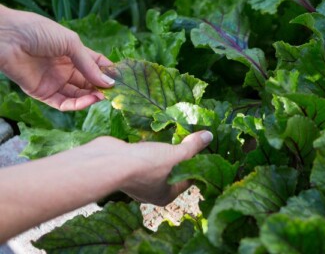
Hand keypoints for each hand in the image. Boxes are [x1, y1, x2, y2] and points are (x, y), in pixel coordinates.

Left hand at [0, 5, 114, 110]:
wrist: (7, 37)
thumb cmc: (38, 32)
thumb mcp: (71, 43)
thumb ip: (89, 65)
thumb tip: (109, 83)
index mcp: (73, 53)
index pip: (96, 65)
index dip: (108, 72)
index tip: (121, 79)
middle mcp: (65, 69)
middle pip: (89, 82)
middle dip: (101, 87)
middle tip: (114, 92)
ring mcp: (55, 82)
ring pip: (78, 95)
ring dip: (91, 97)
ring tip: (102, 97)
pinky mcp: (43, 94)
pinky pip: (64, 103)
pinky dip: (78, 105)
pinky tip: (89, 100)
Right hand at [0, 131, 212, 241]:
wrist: (108, 162)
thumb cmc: (146, 165)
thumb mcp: (175, 155)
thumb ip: (192, 147)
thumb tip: (209, 136)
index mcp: (166, 195)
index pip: (189, 179)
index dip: (199, 163)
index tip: (206, 148)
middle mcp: (152, 191)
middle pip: (174, 171)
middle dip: (182, 155)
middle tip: (192, 138)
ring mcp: (138, 179)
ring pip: (159, 164)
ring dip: (165, 151)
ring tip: (177, 136)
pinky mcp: (127, 166)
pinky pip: (145, 157)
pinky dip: (151, 148)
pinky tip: (156, 137)